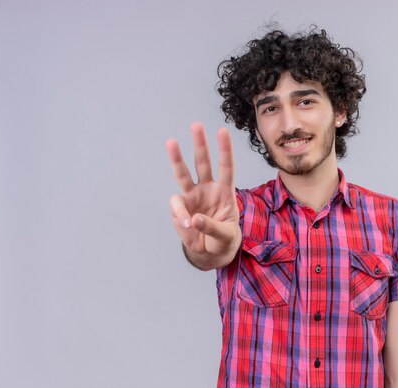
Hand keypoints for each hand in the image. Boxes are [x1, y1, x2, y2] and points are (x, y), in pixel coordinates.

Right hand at [165, 123, 240, 269]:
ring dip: (177, 158)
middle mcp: (207, 189)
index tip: (222, 132)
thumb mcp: (225, 236)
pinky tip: (188, 228)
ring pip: (183, 174)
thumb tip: (192, 219)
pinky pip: (176, 208)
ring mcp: (192, 196)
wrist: (210, 252)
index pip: (226, 169)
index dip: (225, 151)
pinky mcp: (180, 208)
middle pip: (203, 163)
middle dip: (200, 144)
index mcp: (225, 193)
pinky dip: (180, 218)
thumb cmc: (223, 239)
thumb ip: (212, 227)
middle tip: (196, 125)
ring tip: (171, 141)